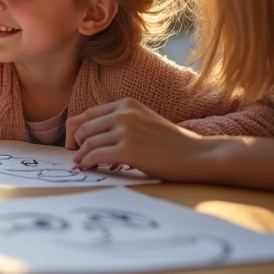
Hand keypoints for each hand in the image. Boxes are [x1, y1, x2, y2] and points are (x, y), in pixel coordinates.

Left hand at [67, 98, 211, 179]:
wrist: (198, 155)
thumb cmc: (173, 144)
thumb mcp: (145, 122)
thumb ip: (122, 123)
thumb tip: (93, 138)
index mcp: (126, 104)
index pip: (88, 114)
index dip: (76, 130)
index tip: (75, 143)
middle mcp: (124, 113)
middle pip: (82, 127)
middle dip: (75, 143)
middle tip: (76, 157)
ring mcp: (125, 131)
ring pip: (87, 142)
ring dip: (81, 156)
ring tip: (82, 166)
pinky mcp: (128, 150)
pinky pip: (95, 156)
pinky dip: (87, 163)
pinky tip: (88, 169)